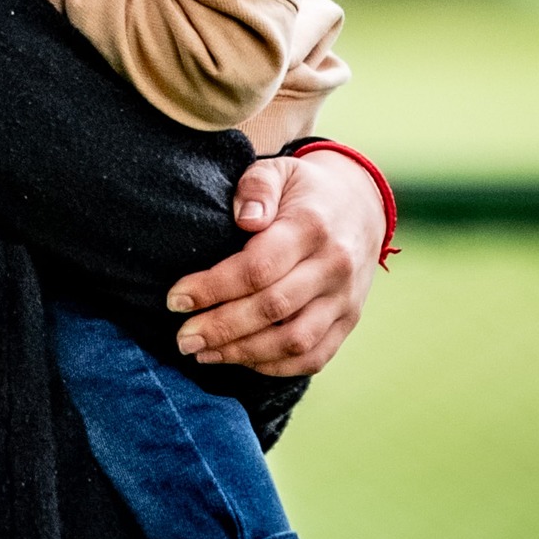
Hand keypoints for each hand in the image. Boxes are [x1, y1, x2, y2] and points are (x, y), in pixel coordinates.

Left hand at [163, 150, 385, 375]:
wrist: (363, 208)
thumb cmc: (306, 191)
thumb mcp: (280, 171)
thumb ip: (257, 187)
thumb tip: (245, 220)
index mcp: (311, 227)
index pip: (258, 267)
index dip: (213, 288)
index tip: (176, 299)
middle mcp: (334, 267)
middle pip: (272, 308)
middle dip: (221, 328)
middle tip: (183, 338)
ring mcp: (345, 299)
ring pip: (294, 341)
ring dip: (244, 353)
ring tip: (203, 354)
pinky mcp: (349, 321)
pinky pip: (314, 356)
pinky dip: (275, 367)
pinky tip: (240, 360)